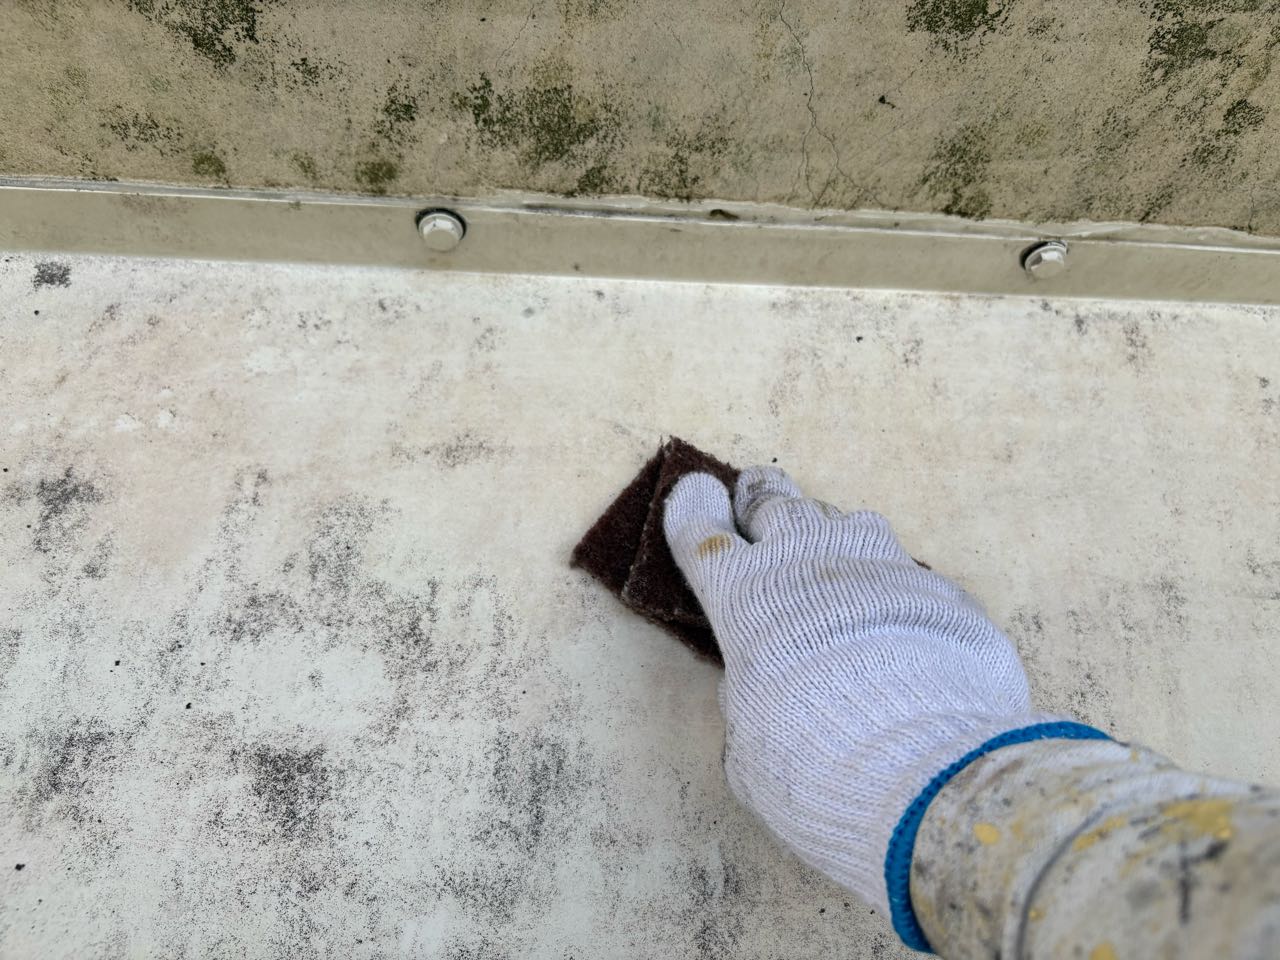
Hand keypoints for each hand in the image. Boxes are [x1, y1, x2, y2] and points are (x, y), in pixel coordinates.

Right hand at [663, 466, 1051, 910]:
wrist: (925, 762)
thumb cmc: (810, 758)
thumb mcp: (749, 744)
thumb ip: (749, 702)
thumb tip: (760, 691)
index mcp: (745, 595)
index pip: (703, 532)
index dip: (695, 510)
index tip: (696, 492)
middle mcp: (806, 561)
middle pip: (774, 501)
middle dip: (760, 499)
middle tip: (756, 501)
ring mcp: (878, 564)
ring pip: (842, 519)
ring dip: (827, 532)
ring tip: (828, 553)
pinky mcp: (936, 587)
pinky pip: (899, 567)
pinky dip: (887, 583)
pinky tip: (894, 613)